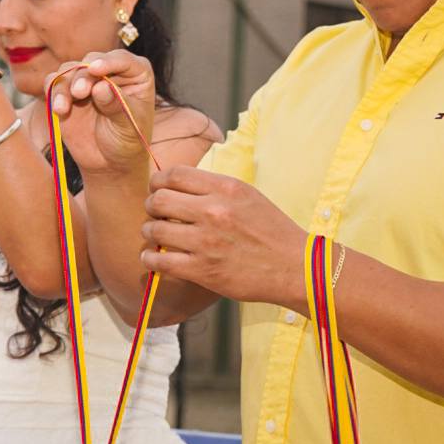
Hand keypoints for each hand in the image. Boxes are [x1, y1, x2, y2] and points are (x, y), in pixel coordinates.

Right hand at [44, 50, 156, 176]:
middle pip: (91, 62)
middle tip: (79, 92)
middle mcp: (110, 71)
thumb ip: (116, 105)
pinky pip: (55, 83)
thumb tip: (101, 86)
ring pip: (70, 70)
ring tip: (62, 108)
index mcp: (136, 74)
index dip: (108, 62)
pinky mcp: (67, 92)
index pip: (122, 60)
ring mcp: (87, 80)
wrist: (109, 162)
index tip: (96, 69)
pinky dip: (53, 93)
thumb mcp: (129, 125)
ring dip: (64, 86)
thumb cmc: (128, 141)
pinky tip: (58, 109)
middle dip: (83, 76)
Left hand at [140, 166, 308, 308]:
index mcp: (225, 188)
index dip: (158, 181)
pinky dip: (150, 259)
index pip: (174, 174)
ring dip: (149, 232)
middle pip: (159, 199)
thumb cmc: (273, 232)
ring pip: (155, 229)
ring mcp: (206, 241)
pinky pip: (160, 260)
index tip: (157, 189)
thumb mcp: (248, 196)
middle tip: (154, 213)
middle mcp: (213, 211)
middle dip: (151, 205)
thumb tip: (181, 186)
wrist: (294, 268)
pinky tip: (153, 258)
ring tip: (155, 235)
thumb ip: (215, 188)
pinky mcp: (202, 269)